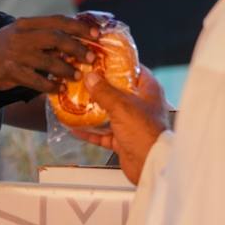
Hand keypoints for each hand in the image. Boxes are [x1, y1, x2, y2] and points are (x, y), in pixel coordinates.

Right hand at [0, 16, 98, 93]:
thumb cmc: (3, 48)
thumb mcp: (20, 34)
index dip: (79, 26)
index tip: (96, 33)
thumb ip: (42, 35)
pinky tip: (58, 89)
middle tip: (91, 57)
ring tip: (77, 76)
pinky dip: (50, 86)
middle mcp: (22, 35)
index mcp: (27, 23)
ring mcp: (15, 53)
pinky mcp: (10, 71)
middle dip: (77, 48)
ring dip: (66, 69)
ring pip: (48, 60)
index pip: (58, 20)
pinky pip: (36, 80)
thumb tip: (74, 40)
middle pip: (56, 38)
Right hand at [71, 66, 168, 183]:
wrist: (150, 165)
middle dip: (100, 87)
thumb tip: (91, 77)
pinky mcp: (123, 139)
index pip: (133, 70)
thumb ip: (105, 91)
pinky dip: (90, 131)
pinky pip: (103, 133)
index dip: (117, 63)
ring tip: (75, 101)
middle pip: (118, 91)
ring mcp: (132, 123)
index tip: (101, 59)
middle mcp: (141, 105)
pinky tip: (76, 128)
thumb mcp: (122, 106)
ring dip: (92, 110)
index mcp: (148, 90)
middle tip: (82, 79)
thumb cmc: (145, 132)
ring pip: (108, 112)